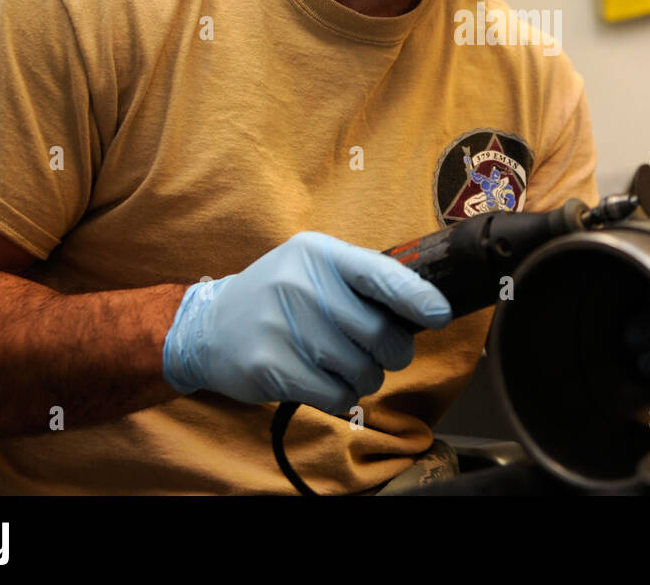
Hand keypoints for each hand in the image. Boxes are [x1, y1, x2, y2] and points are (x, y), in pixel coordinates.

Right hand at [162, 231, 451, 410]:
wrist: (209, 326)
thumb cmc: (280, 297)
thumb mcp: (315, 268)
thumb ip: (362, 281)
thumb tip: (424, 306)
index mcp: (320, 253)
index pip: (381, 274)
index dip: (417, 299)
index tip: (440, 316)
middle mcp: (301, 284)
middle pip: (378, 333)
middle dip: (394, 353)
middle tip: (386, 355)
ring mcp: (282, 325)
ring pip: (360, 369)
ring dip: (365, 378)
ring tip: (347, 368)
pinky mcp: (269, 365)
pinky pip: (333, 394)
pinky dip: (341, 396)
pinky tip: (326, 383)